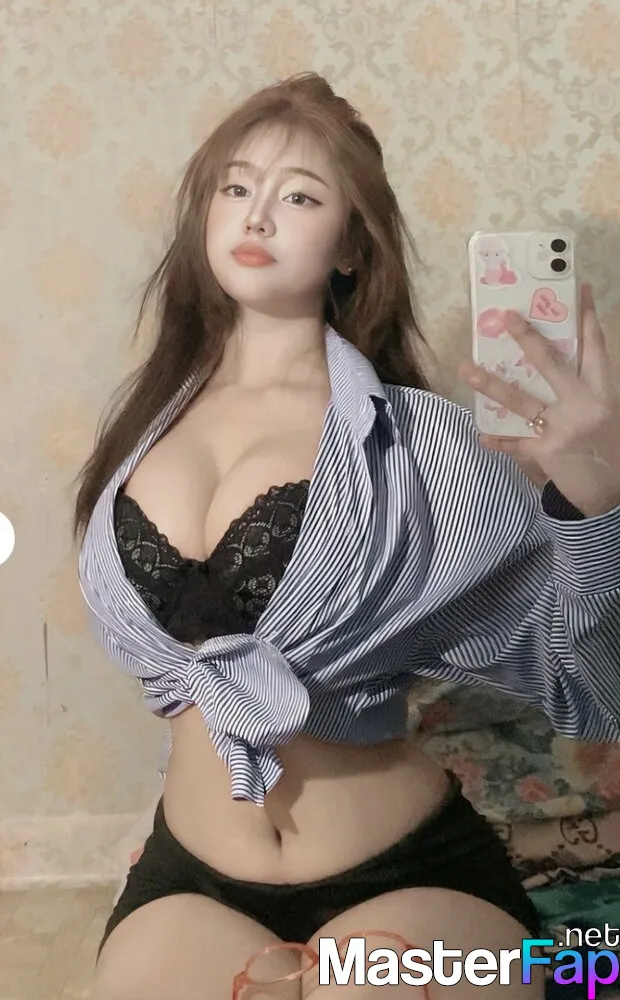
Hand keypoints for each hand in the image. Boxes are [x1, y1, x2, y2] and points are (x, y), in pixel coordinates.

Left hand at [458, 284, 619, 516]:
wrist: (611, 493)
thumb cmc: (606, 445)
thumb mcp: (605, 410)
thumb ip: (584, 387)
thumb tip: (552, 358)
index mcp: (603, 391)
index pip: (595, 347)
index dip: (587, 317)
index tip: (579, 289)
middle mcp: (584, 405)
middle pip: (552, 364)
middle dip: (528, 338)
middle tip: (507, 317)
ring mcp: (563, 428)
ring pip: (521, 400)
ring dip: (490, 383)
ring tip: (466, 368)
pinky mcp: (548, 452)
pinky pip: (516, 443)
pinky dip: (499, 440)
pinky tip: (482, 435)